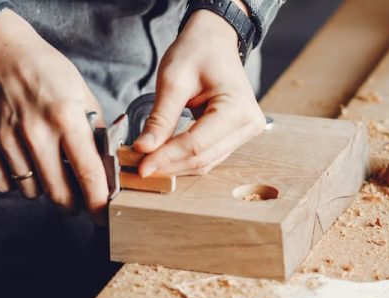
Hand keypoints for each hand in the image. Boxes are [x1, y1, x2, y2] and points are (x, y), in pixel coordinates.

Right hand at [0, 10, 108, 223]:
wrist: (3, 56)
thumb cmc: (49, 75)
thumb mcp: (84, 97)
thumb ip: (97, 134)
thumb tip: (109, 169)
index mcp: (67, 119)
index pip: (88, 173)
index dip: (98, 202)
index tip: (103, 215)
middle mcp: (36, 132)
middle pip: (58, 193)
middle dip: (72, 205)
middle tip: (77, 200)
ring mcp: (8, 140)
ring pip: (31, 192)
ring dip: (43, 189)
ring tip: (47, 168)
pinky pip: (4, 184)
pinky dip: (16, 181)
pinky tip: (24, 163)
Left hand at [133, 4, 265, 175]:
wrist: (215, 40)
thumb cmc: (197, 51)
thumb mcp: (173, 80)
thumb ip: (160, 119)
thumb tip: (144, 149)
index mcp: (237, 109)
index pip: (196, 144)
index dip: (166, 157)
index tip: (141, 166)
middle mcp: (249, 124)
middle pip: (202, 157)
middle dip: (169, 164)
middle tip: (139, 165)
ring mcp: (247, 131)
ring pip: (206, 162)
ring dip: (176, 165)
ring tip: (149, 161)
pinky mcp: (238, 135)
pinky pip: (210, 155)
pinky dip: (186, 158)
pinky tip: (165, 155)